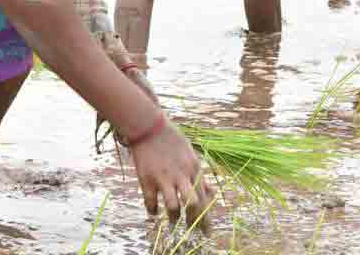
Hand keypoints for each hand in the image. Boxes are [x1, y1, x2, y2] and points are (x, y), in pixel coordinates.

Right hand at [129, 117, 215, 231]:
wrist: (149, 127)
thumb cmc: (172, 140)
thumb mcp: (191, 155)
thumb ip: (200, 175)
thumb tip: (212, 192)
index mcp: (194, 168)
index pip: (204, 198)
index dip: (206, 217)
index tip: (206, 231)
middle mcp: (181, 174)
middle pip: (193, 204)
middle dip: (193, 222)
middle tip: (191, 231)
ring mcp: (164, 177)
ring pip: (174, 207)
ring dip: (173, 218)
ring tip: (172, 223)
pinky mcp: (147, 179)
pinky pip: (151, 202)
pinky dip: (153, 211)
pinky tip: (154, 213)